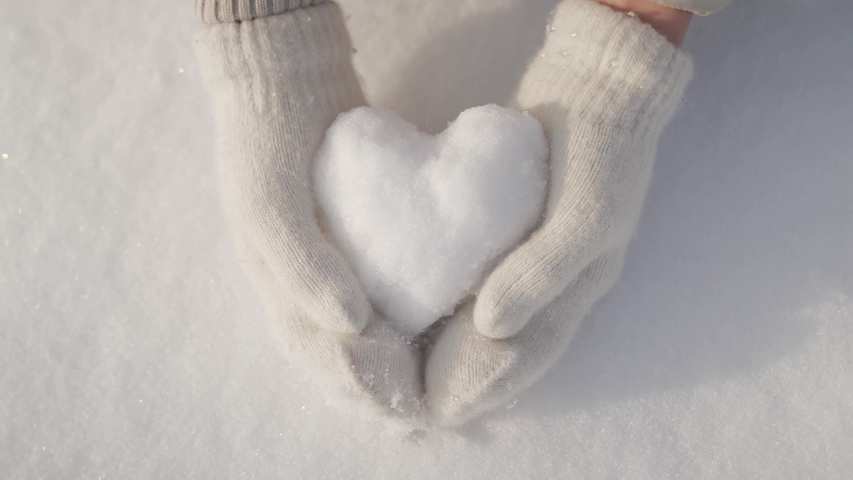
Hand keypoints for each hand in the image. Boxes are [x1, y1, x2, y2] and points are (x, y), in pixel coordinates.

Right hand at [194, 1, 420, 420]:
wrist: (286, 76)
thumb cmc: (267, 138)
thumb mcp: (268, 199)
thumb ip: (301, 265)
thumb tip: (352, 325)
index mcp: (274, 282)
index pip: (314, 350)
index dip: (355, 380)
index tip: (402, 398)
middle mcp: (298, 280)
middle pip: (335, 350)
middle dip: (376, 384)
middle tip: (421, 408)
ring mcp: (325, 259)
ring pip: (355, 328)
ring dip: (388, 362)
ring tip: (427, 386)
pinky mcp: (354, 236)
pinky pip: (378, 287)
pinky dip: (399, 317)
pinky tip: (428, 326)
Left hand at [425, 0, 693, 424]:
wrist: (598, 86)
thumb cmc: (602, 151)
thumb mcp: (586, 213)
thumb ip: (542, 272)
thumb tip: (490, 327)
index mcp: (576, 291)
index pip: (524, 359)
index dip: (479, 386)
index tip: (430, 407)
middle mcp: (554, 284)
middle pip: (504, 351)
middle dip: (459, 377)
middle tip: (406, 395)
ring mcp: (534, 258)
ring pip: (491, 321)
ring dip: (453, 347)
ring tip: (406, 364)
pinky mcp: (512, 231)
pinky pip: (480, 281)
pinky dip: (453, 303)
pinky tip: (421, 304)